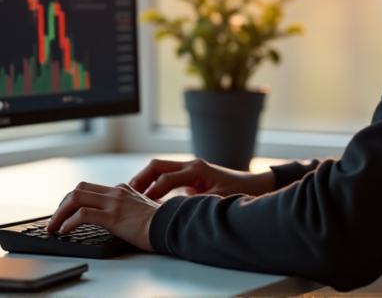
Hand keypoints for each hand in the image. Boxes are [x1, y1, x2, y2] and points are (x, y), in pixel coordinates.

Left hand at [46, 182, 158, 251]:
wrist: (172, 226)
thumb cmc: (162, 223)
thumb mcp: (144, 210)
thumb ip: (131, 208)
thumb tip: (124, 218)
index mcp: (123, 190)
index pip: (90, 188)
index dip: (74, 200)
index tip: (66, 212)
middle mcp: (116, 192)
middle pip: (79, 189)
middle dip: (62, 204)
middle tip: (55, 219)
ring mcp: (114, 202)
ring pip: (76, 198)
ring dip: (60, 212)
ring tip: (54, 227)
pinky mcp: (113, 216)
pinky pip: (83, 214)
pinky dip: (69, 222)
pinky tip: (65, 231)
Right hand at [129, 158, 275, 200]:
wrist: (254, 186)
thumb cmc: (238, 192)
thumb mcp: (218, 201)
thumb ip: (199, 206)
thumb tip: (179, 216)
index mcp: (197, 170)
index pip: (167, 177)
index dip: (153, 190)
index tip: (142, 203)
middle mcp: (191, 165)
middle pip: (157, 165)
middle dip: (141, 178)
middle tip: (127, 193)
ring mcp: (189, 169)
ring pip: (159, 169)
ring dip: (145, 180)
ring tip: (131, 195)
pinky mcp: (189, 177)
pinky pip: (165, 177)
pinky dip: (154, 185)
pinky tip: (146, 199)